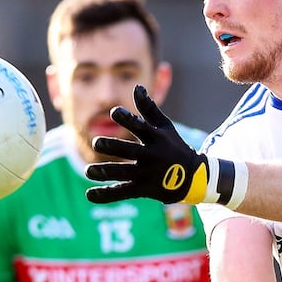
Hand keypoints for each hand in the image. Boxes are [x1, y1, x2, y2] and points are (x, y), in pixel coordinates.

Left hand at [85, 85, 245, 207]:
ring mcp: (146, 174)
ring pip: (123, 174)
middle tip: (97, 143)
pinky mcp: (142, 189)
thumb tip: (137, 87)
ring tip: (88, 171)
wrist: (192, 178)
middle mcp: (151, 156)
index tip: (114, 112)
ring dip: (105, 172)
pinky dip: (105, 195)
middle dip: (113, 147)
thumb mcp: (164, 126)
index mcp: (156, 138)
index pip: (141, 126)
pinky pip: (122, 192)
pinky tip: (89, 195)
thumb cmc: (173, 146)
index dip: (127, 119)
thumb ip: (148, 108)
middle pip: (129, 151)